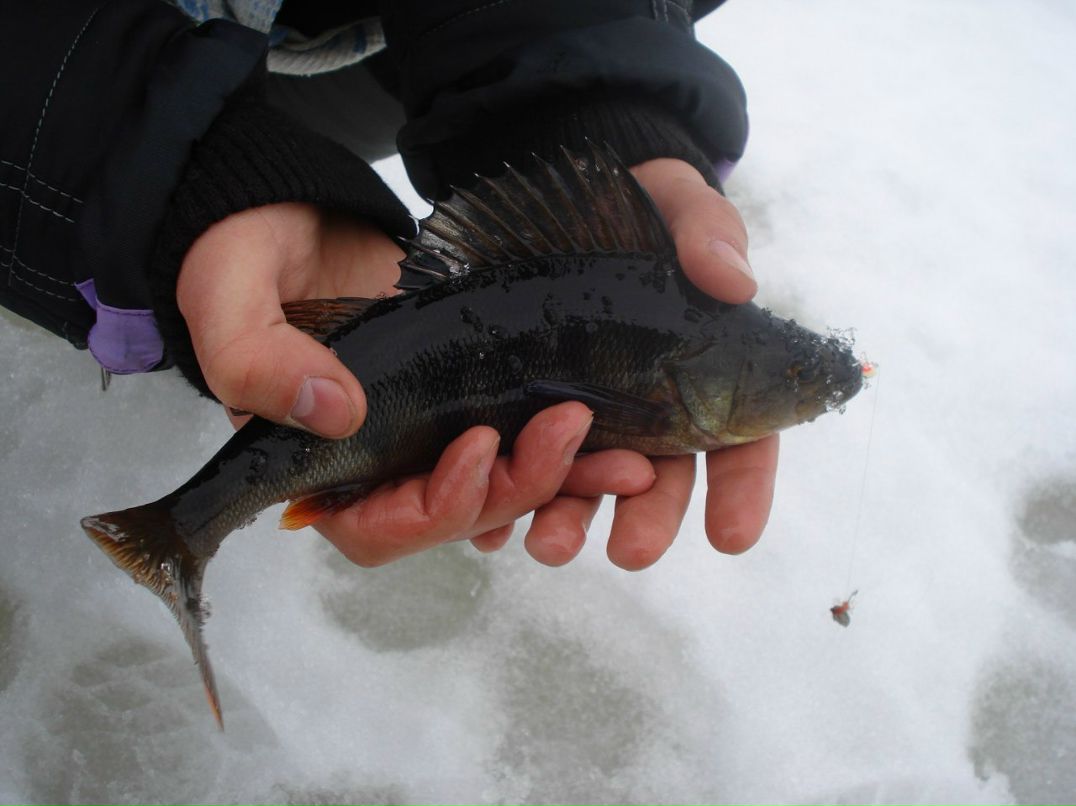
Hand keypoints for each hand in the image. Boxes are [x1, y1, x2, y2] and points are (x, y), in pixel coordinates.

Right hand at [176, 202, 655, 566]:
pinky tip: (609, 429)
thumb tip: (338, 413)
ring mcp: (426, 431)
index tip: (475, 445)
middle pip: (456, 513)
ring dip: (562, 478)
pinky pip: (520, 435)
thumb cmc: (241, 252)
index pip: (376, 526)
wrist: (288, 209)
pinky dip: (564, 444)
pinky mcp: (467, 392)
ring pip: (500, 484)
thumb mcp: (227, 297)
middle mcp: (378, 463)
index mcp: (316, 464)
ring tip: (624, 457)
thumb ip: (255, 361)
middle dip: (519, 486)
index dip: (432, 507)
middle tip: (572, 432)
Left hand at [498, 159, 779, 568]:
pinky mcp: (527, 407)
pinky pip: (519, 462)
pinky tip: (490, 522)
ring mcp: (587, 411)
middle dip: (646, 519)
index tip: (733, 535)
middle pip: (659, 479)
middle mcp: (650, 406)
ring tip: (549, 544)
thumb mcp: (678, 201)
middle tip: (630, 551)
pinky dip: (505, 498)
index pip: (740, 442)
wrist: (561, 197)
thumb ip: (710, 232)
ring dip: (571, 519)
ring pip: (586, 481)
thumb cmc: (640, 206)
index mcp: (705, 374)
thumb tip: (734, 281)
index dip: (741, 491)